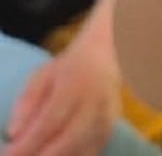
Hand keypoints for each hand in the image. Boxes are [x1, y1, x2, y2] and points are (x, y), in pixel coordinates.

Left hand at [5, 32, 120, 155]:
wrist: (106, 56)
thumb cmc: (68, 68)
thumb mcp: (42, 75)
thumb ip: (27, 102)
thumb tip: (14, 134)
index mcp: (75, 84)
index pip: (49, 121)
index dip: (27, 143)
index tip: (9, 155)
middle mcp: (95, 102)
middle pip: (68, 141)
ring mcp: (106, 118)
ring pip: (81, 151)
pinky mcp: (111, 130)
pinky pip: (91, 153)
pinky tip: (57, 155)